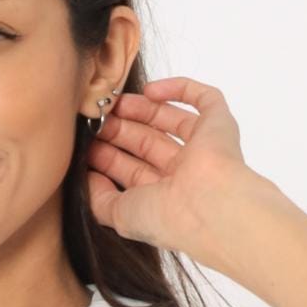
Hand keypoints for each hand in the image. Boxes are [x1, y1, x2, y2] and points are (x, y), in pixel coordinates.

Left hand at [82, 75, 267, 260]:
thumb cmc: (166, 217)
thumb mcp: (119, 215)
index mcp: (163, 197)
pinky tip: (151, 91)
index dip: (109, 155)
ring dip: (142, 109)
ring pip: (169, 119)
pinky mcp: (219, 125)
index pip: (132, 170)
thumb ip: (98, 199)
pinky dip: (179, 89)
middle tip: (97, 118)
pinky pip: (203, 98)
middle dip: (120, 129)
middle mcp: (183, 173)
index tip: (87, 144)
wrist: (208, 207)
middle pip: (147, 142)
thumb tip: (87, 178)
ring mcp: (202, 148)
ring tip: (115, 102)